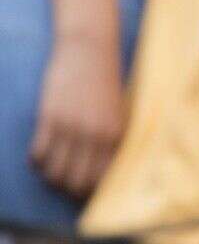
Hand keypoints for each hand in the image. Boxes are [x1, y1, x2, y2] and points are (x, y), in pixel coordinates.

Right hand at [30, 36, 124, 197]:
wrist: (90, 48)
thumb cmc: (105, 81)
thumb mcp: (117, 111)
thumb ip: (111, 139)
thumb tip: (102, 171)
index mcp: (115, 135)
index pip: (101, 179)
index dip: (90, 193)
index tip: (82, 194)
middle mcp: (95, 135)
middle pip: (76, 181)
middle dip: (68, 190)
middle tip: (63, 186)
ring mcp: (71, 127)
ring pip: (55, 172)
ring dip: (51, 177)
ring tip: (50, 171)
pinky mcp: (50, 117)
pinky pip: (38, 153)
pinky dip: (37, 161)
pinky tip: (39, 155)